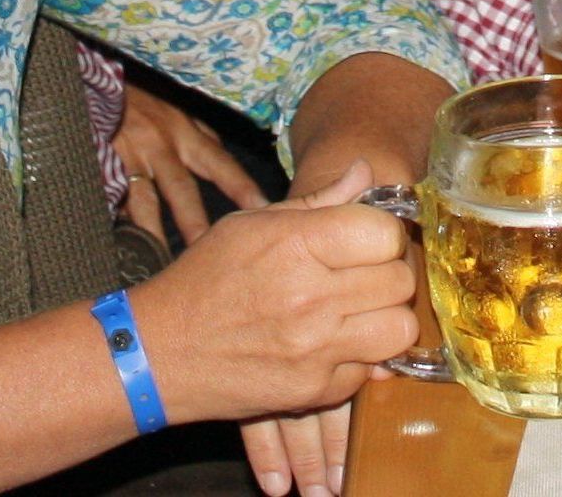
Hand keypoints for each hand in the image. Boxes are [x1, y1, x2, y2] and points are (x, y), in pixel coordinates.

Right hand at [116, 85, 265, 247]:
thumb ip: (199, 140)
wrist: (92, 85)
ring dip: (153, 234)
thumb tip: (222, 163)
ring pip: (144, 203)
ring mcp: (129, 157)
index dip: (242, 187)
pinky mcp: (101, 165)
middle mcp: (161, 145)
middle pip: (182, 192)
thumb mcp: (175, 113)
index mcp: (185, 132)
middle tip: (211, 252)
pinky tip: (117, 245)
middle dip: (196, 225)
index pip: (221, 164)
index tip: (262, 209)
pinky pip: (110, 198)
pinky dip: (115, 221)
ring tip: (158, 263)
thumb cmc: (139, 101)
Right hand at [126, 161, 414, 496]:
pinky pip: (371, 371)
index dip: (382, 233)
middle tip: (364, 276)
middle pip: (400, 280)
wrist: (161, 353)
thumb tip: (364, 169)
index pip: (385, 233)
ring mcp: (315, 349)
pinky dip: (360, 359)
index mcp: (296, 244)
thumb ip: (319, 200)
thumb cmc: (206, 278)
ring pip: (399, 331)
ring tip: (361, 311)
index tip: (365, 239)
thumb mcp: (252, 223)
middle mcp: (311, 297)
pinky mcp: (315, 391)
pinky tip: (334, 345)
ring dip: (386, 319)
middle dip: (389, 274)